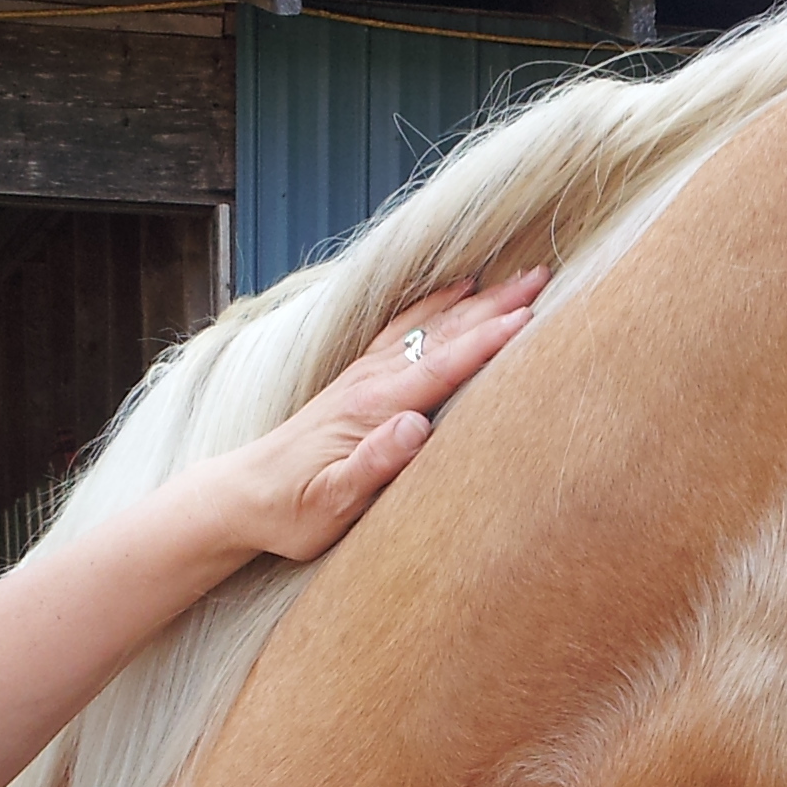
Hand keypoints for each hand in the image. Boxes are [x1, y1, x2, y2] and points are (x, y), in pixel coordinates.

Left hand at [204, 269, 547, 564]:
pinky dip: (436, 304)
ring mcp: (364, 375)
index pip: (442, 365)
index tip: (530, 316)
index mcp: (373, 408)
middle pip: (443, 332)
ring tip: (516, 276)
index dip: (488, 341)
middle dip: (496, 304)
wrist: (243, 496)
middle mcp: (370, 380)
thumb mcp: (333, 503)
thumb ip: (375, 465)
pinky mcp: (358, 379)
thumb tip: (416, 426)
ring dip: (476, 299)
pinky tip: (455, 290)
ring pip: (430, 324)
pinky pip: (405, 327)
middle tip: (543, 276)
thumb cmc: (292, 510)